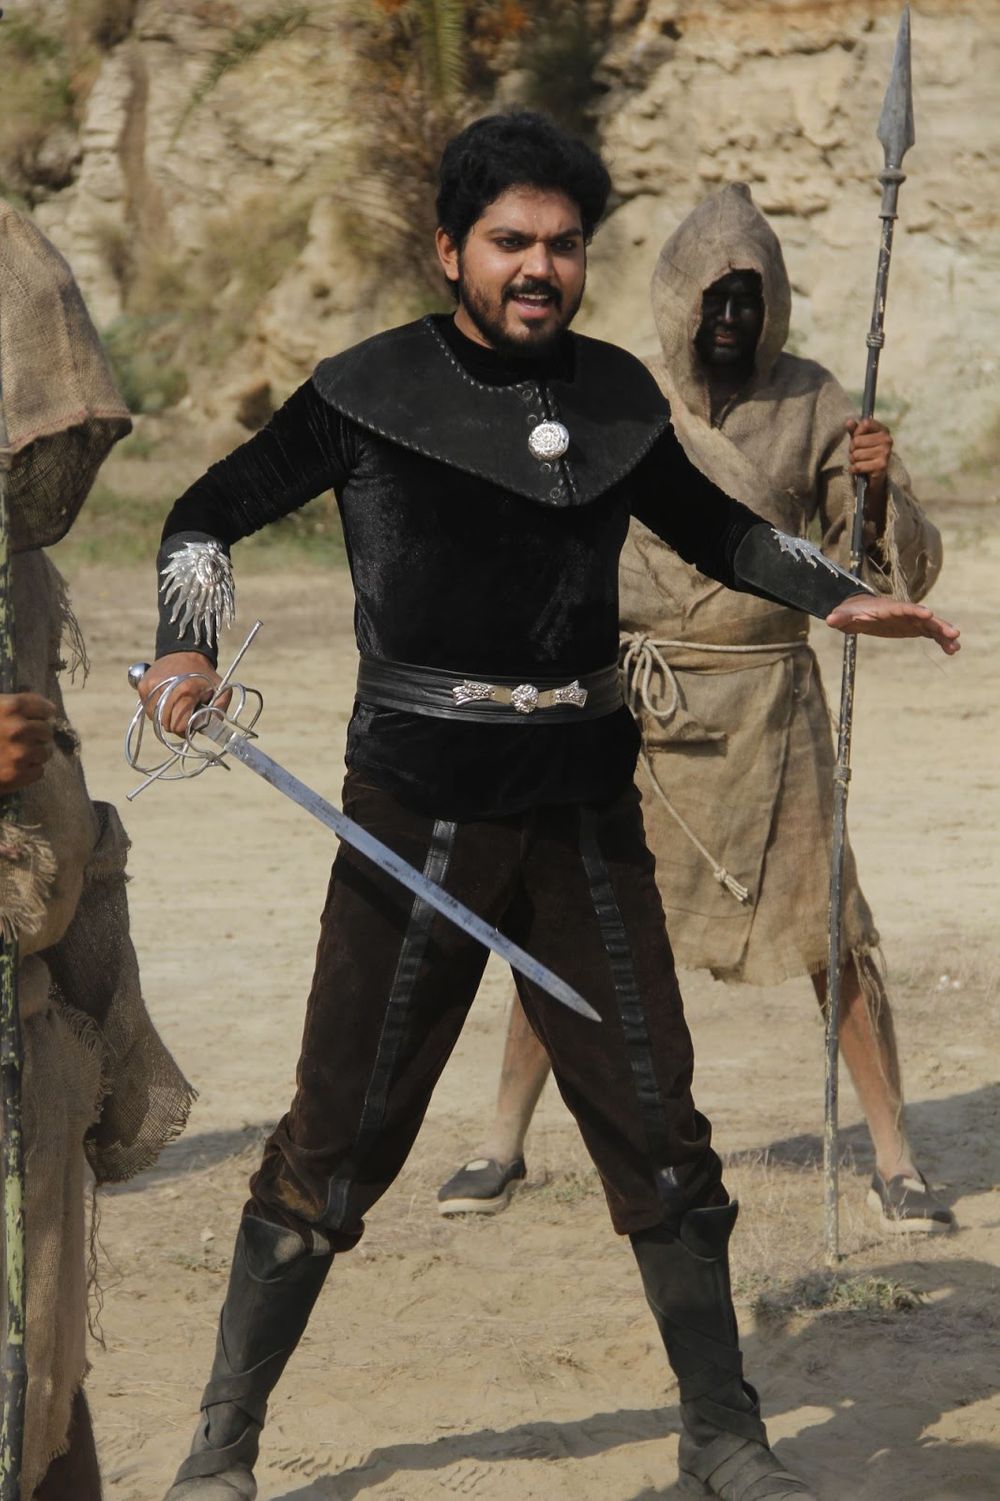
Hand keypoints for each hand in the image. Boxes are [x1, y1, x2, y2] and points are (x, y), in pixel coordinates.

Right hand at [0, 693, 56, 790]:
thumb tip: (39, 709)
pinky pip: (39, 771)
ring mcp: (20, 753)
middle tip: (29, 736)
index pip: (43, 707)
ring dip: (36, 752)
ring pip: (46, 752)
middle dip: (39, 733)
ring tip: (21, 752)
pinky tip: (17, 766)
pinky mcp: (18, 775)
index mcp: (10, 707)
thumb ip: (10, 706)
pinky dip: (30, 769)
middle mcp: (18, 729)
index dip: (44, 712)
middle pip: (46, 730)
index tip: (44, 715)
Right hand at [137, 653, 223, 734]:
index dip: (187, 728)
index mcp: (185, 692)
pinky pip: (148, 709)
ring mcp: (151, 687)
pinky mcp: (143, 686)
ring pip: (155, 719)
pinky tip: (167, 698)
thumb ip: (219, 710)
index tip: (192, 721)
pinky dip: (157, 709)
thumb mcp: (221, 689)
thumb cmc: (204, 674)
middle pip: (166, 724)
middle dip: (176, 724)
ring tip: (176, 703)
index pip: (178, 726)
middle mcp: (165, 689)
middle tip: (185, 713)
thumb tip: (211, 730)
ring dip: (166, 716)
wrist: (185, 652)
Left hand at [826, 593, 959, 654]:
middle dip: (938, 624)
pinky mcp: (913, 628)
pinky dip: (940, 640)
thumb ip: (840, 617)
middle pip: (923, 617)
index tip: (928, 613)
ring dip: (943, 635)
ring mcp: (910, 620)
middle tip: (954, 633)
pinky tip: (951, 650)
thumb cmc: (852, 612)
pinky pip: (930, 634)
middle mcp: (904, 612)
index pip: (904, 608)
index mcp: (888, 608)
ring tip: (956, 647)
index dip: (915, 610)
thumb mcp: (845, 615)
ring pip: (930, 626)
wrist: (858, 610)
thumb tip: (829, 620)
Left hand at [845, 417, 891, 507]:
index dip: (856, 432)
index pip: (865, 423)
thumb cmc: (865, 452)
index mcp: (883, 430)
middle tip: (857, 454)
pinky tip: (859, 470)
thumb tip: (848, 422)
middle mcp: (887, 440)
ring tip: (859, 461)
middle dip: (852, 449)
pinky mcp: (881, 466)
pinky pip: (858, 466)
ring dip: (853, 460)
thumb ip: (854, 430)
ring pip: (856, 454)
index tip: (858, 438)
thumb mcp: (859, 439)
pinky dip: (854, 469)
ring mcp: (886, 453)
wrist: (874, 475)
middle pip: (857, 441)